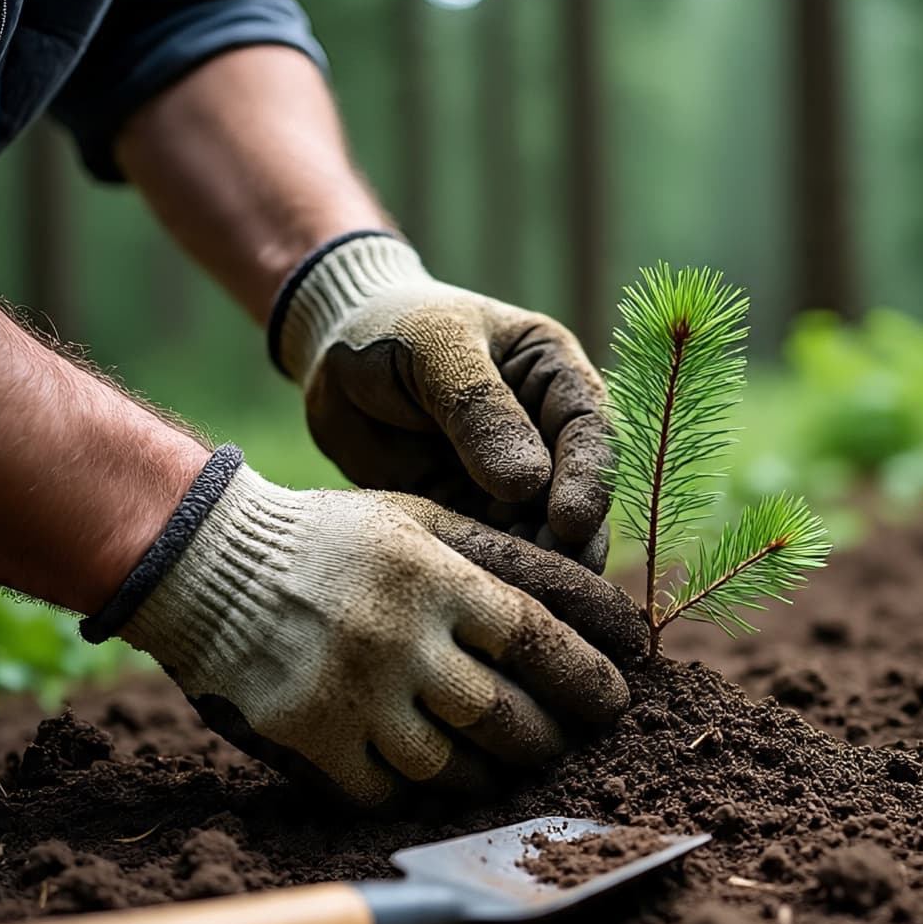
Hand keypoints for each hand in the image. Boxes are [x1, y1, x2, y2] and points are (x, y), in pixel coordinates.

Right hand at [87, 450, 644, 806]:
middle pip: (504, 715)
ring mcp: (352, 693)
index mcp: (434, 577)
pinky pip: (387, 790)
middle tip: (565, 742)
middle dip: (550, 739)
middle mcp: (399, 638)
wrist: (211, 564)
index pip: (536, 637)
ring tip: (512, 767)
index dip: (587, 676)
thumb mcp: (423, 521)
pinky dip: (421, 791)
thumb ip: (506, 560)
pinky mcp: (309, 736)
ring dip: (495, 774)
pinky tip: (437, 776)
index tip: (616, 701)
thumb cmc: (337, 540)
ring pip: (452, 766)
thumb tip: (597, 608)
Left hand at [269, 234, 612, 569]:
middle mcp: (547, 434)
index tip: (571, 521)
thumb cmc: (392, 327)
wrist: (332, 354)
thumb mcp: (436, 347)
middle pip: (576, 494)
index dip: (590, 479)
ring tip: (521, 596)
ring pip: (540, 532)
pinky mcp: (474, 513)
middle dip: (571, 540)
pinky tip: (482, 594)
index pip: (589, 431)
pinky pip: (490, 549)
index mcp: (555, 377)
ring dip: (535, 565)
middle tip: (560, 578)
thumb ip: (478, 409)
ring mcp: (513, 480)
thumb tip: (528, 484)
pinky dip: (491, 573)